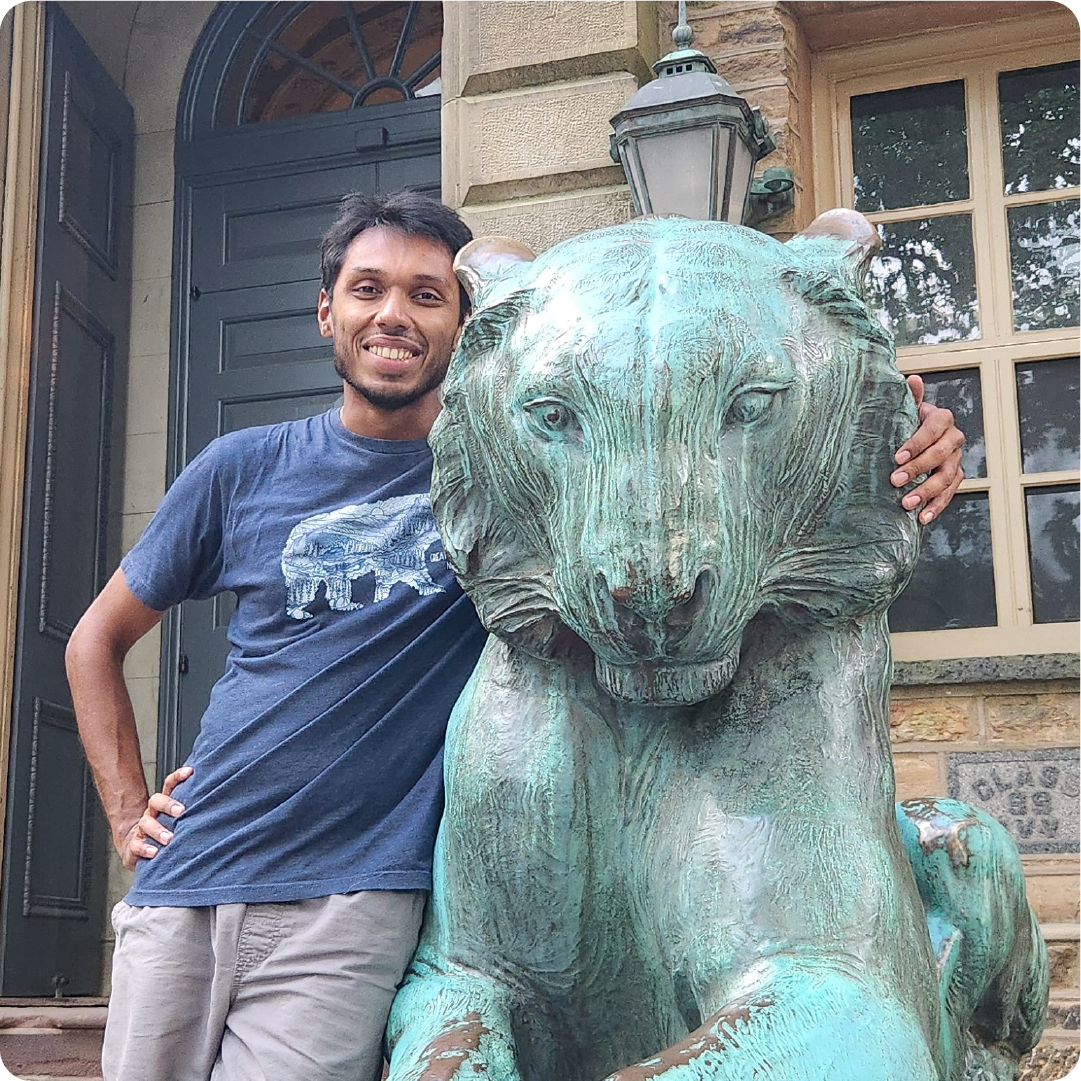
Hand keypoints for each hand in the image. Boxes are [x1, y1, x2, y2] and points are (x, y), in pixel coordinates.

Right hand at [117, 765, 192, 870]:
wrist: (136, 846)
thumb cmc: (166, 830)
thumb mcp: (178, 818)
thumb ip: (193, 808)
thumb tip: (221, 799)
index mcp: (164, 804)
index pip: (169, 785)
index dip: (178, 776)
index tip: (190, 771)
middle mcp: (152, 813)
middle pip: (156, 801)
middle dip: (168, 805)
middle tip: (181, 811)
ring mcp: (142, 829)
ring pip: (146, 824)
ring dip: (158, 831)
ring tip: (170, 839)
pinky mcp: (134, 846)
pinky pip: (136, 845)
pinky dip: (145, 849)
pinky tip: (155, 853)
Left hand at [890, 374, 964, 524]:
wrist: (912, 439)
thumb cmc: (904, 423)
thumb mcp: (903, 409)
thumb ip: (908, 397)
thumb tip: (912, 378)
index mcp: (941, 418)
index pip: (933, 429)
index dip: (916, 443)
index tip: (897, 457)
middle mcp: (953, 438)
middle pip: (941, 455)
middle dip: (918, 469)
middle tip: (896, 481)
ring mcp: (955, 459)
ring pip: (946, 477)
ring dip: (927, 492)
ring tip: (906, 503)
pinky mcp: (954, 477)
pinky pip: (949, 493)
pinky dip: (936, 506)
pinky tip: (922, 517)